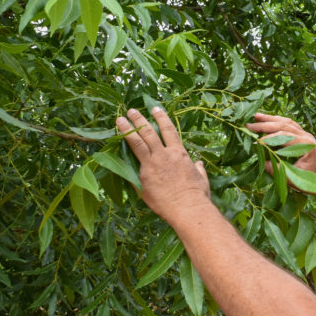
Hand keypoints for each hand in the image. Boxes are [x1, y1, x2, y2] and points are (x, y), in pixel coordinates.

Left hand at [116, 107, 210, 221]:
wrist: (187, 207)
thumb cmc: (197, 195)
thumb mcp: (201, 178)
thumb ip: (198, 169)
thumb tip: (198, 164)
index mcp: (179, 153)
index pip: (169, 130)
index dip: (161, 118)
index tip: (156, 109)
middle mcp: (164, 155)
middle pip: (149, 132)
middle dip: (139, 120)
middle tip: (131, 110)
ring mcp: (152, 165)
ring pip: (137, 142)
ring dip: (127, 129)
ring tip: (119, 120)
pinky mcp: (143, 176)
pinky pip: (130, 164)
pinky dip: (122, 155)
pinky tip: (113, 148)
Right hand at [245, 113, 315, 198]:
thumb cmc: (314, 183)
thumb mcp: (295, 180)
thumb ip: (279, 171)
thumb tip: (264, 162)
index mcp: (305, 144)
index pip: (283, 135)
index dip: (267, 138)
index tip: (254, 142)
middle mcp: (306, 136)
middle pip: (284, 125)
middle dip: (265, 124)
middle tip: (249, 124)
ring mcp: (306, 135)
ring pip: (287, 122)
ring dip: (271, 118)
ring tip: (257, 116)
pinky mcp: (305, 137)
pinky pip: (291, 125)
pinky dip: (279, 121)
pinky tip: (270, 120)